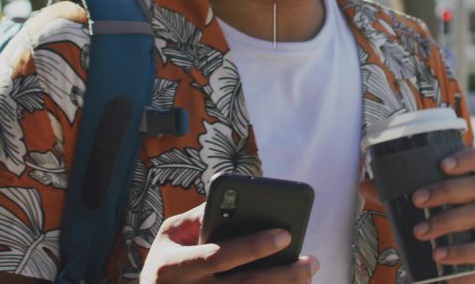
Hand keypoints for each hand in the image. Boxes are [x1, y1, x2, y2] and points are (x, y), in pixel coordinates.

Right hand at [140, 203, 319, 282]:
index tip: (284, 234)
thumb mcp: (169, 235)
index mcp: (174, 267)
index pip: (219, 256)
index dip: (253, 247)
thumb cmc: (165, 261)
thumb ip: (197, 217)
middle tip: (310, 260)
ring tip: (308, 273)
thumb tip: (232, 199)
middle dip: (282, 274)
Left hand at [359, 147, 474, 283]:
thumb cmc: (444, 230)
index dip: (467, 157)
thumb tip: (363, 184)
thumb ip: (397, 197)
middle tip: (416, 199)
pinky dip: (459, 252)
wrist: (464, 270)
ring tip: (419, 232)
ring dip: (447, 221)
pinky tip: (439, 255)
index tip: (441, 164)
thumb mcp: (423, 211)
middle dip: (445, 190)